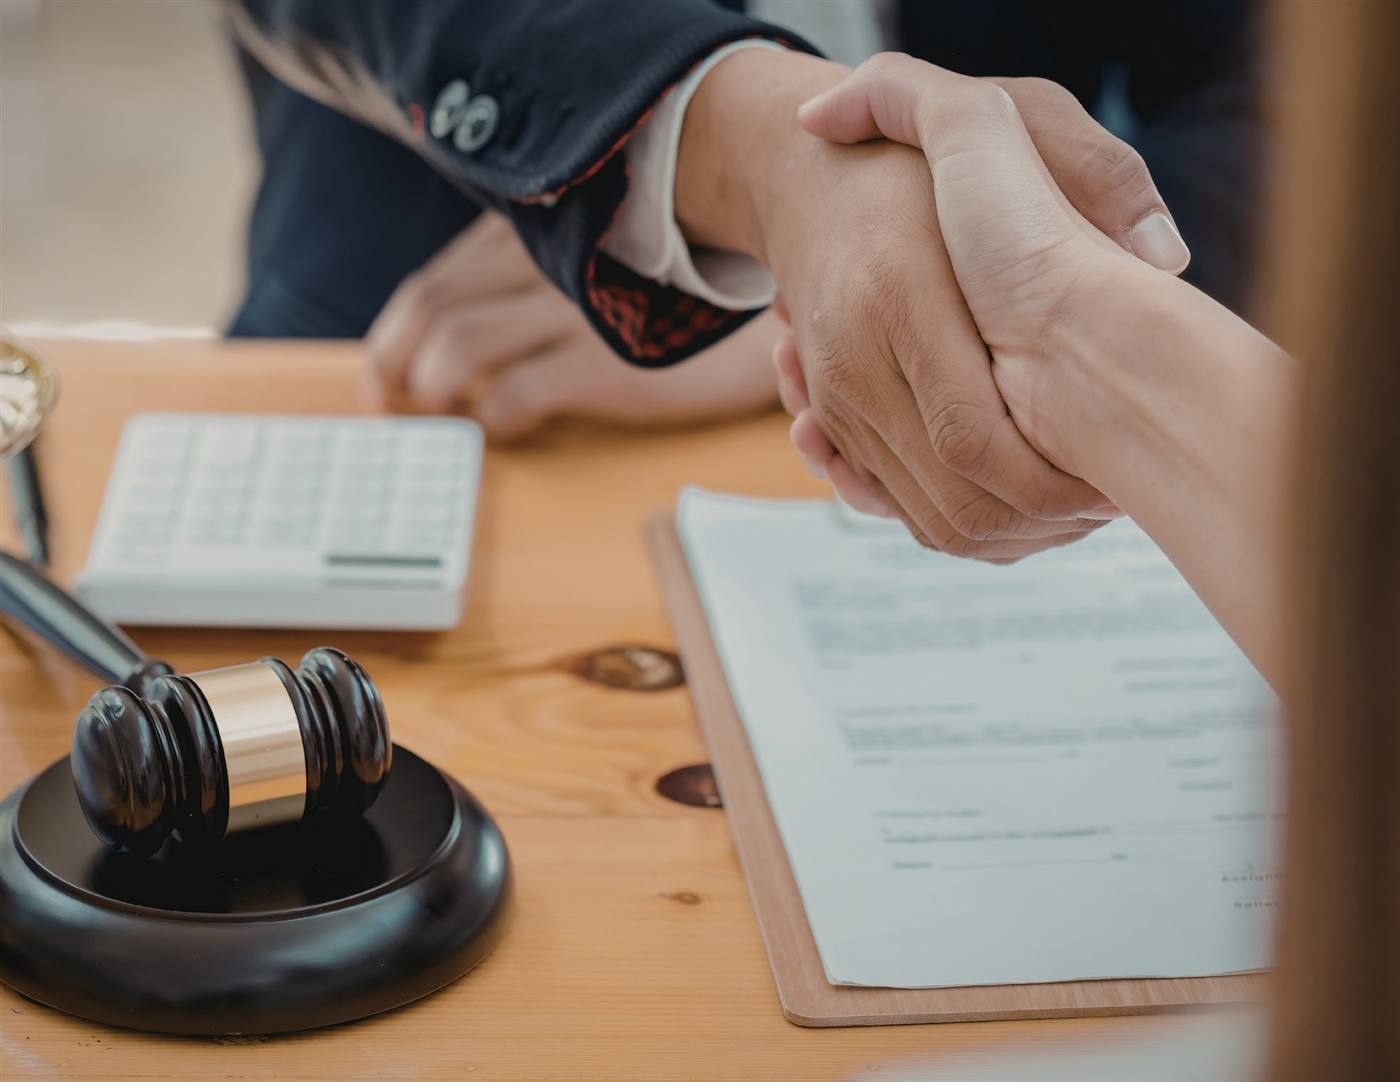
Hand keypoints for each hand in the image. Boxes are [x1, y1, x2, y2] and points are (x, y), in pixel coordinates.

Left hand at [365, 213, 779, 437]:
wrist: (771, 321)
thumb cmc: (679, 301)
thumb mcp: (600, 266)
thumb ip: (536, 278)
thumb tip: (463, 331)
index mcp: (539, 233)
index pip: (436, 279)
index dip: (393, 333)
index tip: (384, 374)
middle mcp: (547, 261)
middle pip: (432, 308)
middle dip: (393, 364)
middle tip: (391, 405)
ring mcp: (576, 310)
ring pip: (461, 347)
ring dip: (434, 391)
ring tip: (442, 418)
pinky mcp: (608, 362)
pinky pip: (519, 394)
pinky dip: (497, 419)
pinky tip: (507, 429)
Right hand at [678, 51, 1183, 557]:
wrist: (806, 183)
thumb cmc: (920, 165)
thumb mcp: (1007, 128)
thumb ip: (1095, 173)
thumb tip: (1166, 256)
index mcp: (902, 294)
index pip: (975, 438)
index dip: (1051, 485)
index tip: (1115, 484)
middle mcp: (855, 358)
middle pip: (952, 495)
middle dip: (1040, 524)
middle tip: (1105, 507)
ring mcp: (835, 396)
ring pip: (924, 516)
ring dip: (1005, 532)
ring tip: (1071, 509)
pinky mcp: (833, 418)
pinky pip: (892, 505)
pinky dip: (955, 520)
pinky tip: (1010, 501)